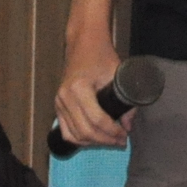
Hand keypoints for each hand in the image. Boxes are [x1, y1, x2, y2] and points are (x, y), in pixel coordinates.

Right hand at [54, 31, 129, 148]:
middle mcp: (65, 97)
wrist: (84, 44)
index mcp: (79, 88)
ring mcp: (58, 103)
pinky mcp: (57, 107)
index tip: (125, 136)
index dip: (112, 132)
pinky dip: (80, 139)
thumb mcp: (117, 74)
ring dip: (93, 143)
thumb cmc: (101, 55)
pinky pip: (66, 131)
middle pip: (85, 131)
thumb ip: (126, 100)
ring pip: (74, 135)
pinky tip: (95, 140)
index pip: (96, 120)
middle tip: (121, 142)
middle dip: (105, 140)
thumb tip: (128, 125)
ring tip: (111, 141)